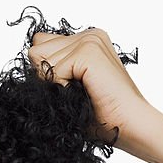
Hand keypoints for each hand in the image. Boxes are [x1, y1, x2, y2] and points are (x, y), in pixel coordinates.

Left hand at [28, 28, 157, 148]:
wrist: (131, 127)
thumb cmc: (103, 115)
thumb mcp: (69, 87)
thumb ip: (51, 68)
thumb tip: (31, 53)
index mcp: (86, 41)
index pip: (41, 44)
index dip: (46, 70)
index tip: (70, 87)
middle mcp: (89, 35)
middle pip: (36, 49)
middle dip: (47, 76)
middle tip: (76, 92)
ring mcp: (90, 40)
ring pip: (39, 58)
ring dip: (55, 83)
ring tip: (82, 93)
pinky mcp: (89, 52)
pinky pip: (52, 70)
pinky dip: (62, 88)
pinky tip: (86, 94)